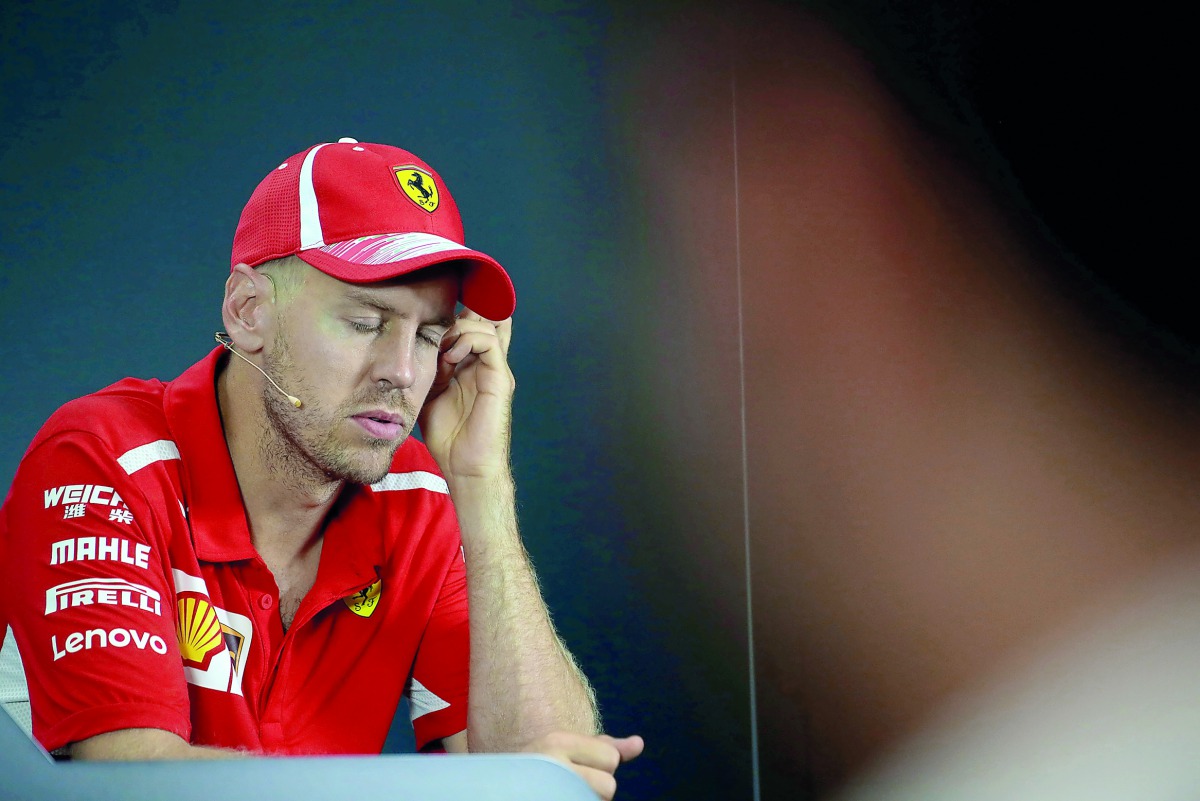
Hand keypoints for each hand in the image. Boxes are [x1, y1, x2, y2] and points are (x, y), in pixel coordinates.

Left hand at [419, 310, 514, 479]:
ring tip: (442, 345)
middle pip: (485, 317)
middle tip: (434, 325)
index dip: (456, 313)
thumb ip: (430, 366)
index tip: (429, 317)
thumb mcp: (429, 392)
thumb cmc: (448, 436)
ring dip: (460, 327)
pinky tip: (451, 356)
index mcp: (473, 366)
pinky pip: (490, 343)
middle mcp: (487, 364)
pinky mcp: (499, 379)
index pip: (474, 325)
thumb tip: (421, 343)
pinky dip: (468, 340)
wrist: (464, 466)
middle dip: (459, 313)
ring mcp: (496, 370)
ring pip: (486, 324)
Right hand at [521, 731, 644, 800]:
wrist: (501, 787)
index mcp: (558, 741)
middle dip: (595, 788)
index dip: (601, 766)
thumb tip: (639, 743)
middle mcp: (553, 764)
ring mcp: (550, 790)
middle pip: (608, 786)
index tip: (577, 766)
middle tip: (569, 785)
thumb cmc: (540, 765)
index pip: (611, 758)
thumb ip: (604, 746)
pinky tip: (562, 798)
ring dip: (587, 800)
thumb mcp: (568, 747)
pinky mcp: (555, 800)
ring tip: (564, 794)